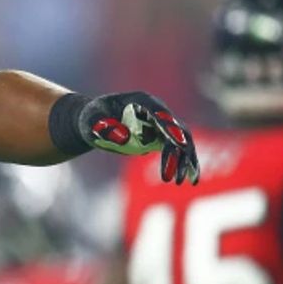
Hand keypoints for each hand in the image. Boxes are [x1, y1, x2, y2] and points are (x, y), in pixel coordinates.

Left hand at [80, 92, 199, 184]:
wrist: (94, 121)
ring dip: (184, 161)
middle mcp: (157, 110)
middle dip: (177, 153)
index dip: (170, 128)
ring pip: (183, 141)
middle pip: (176, 129)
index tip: (180, 144)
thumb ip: (103, 127)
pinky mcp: (162, 137)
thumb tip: (124, 137)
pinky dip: (185, 163)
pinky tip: (191, 179)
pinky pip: (179, 150)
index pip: (159, 113)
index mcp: (141, 101)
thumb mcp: (90, 122)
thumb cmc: (92, 118)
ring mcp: (162, 124)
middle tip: (171, 178)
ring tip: (180, 182)